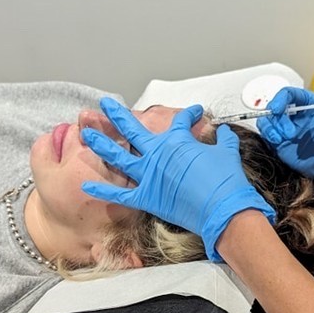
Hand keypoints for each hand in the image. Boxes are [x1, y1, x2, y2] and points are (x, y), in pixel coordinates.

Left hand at [81, 98, 275, 261]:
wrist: (223, 208)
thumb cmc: (226, 180)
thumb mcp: (227, 153)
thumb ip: (224, 140)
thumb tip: (225, 132)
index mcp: (177, 140)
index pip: (180, 121)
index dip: (189, 114)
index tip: (195, 112)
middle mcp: (157, 153)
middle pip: (132, 129)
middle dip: (117, 115)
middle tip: (106, 104)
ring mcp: (148, 175)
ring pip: (117, 156)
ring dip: (101, 144)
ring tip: (86, 133)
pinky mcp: (146, 197)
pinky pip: (119, 194)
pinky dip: (103, 191)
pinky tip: (86, 186)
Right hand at [259, 87, 313, 210]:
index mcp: (311, 105)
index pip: (290, 94)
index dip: (280, 99)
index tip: (277, 109)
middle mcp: (298, 117)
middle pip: (275, 108)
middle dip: (276, 118)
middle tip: (289, 134)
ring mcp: (289, 132)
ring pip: (268, 123)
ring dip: (269, 128)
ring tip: (280, 140)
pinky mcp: (285, 148)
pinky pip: (269, 139)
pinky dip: (268, 139)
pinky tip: (279, 144)